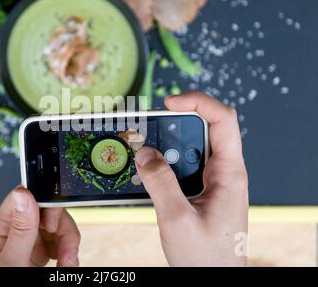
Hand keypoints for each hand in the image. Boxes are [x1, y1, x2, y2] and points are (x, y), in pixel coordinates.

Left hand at [0, 187, 80, 266]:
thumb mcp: (12, 262)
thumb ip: (20, 229)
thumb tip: (24, 194)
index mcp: (2, 225)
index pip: (27, 196)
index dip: (47, 205)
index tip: (54, 225)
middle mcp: (15, 228)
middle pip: (49, 212)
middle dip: (64, 231)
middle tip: (67, 253)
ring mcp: (29, 239)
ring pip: (59, 227)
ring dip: (69, 245)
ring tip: (68, 264)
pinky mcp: (39, 250)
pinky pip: (61, 242)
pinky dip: (68, 253)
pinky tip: (65, 265)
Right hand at [135, 91, 247, 265]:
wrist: (213, 280)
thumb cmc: (205, 258)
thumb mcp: (177, 219)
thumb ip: (159, 183)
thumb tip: (144, 153)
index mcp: (229, 173)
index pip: (223, 119)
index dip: (197, 102)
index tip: (169, 103)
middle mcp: (224, 172)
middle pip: (202, 130)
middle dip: (172, 126)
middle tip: (146, 132)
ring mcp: (213, 182)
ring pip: (190, 149)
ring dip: (165, 148)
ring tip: (142, 155)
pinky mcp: (202, 191)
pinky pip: (183, 167)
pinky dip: (165, 165)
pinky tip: (148, 174)